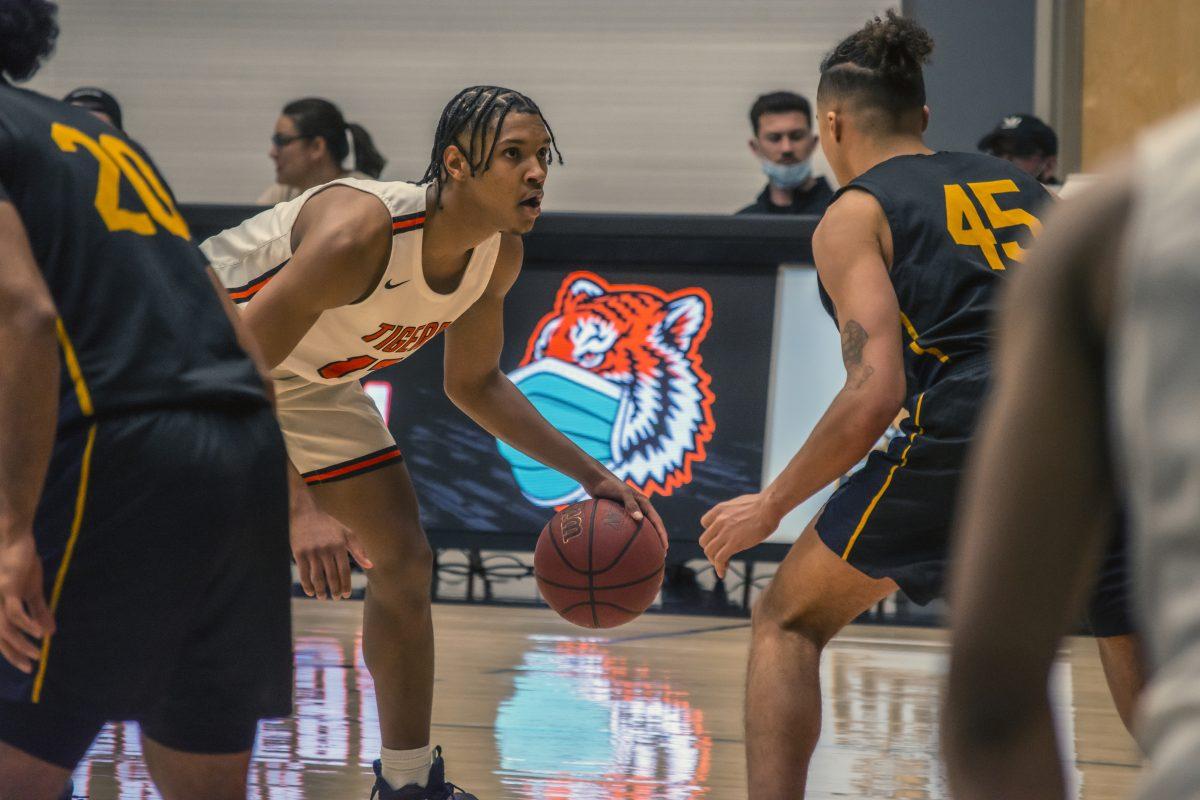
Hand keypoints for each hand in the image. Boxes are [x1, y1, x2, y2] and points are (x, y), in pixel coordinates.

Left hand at [0, 533, 53, 673]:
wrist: (14, 538)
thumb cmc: (21, 562)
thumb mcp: (32, 590)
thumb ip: (40, 611)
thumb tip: (50, 631)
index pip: (1, 636)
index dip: (12, 652)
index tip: (27, 663)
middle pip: (0, 638)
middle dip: (14, 655)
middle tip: (30, 668)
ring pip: (5, 630)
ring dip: (21, 645)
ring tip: (37, 654)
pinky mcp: (8, 589)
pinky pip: (16, 614)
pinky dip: (27, 626)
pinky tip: (39, 633)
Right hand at [290, 507, 373, 598]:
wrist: (306, 514)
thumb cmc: (329, 525)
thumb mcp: (347, 534)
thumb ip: (359, 550)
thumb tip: (370, 565)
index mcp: (339, 545)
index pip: (344, 570)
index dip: (346, 584)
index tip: (346, 595)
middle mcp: (326, 549)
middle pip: (331, 576)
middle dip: (335, 590)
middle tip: (337, 598)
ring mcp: (312, 552)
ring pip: (317, 577)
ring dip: (321, 591)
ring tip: (323, 597)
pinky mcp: (299, 553)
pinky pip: (304, 573)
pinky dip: (307, 585)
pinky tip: (311, 592)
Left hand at [584, 473, 668, 548]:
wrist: (594, 479)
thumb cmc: (608, 484)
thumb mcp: (621, 493)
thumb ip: (630, 504)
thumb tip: (639, 519)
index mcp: (644, 503)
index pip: (657, 521)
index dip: (662, 535)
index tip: (665, 548)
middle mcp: (639, 508)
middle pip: (651, 527)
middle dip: (657, 540)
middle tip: (659, 556)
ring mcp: (629, 511)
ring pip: (640, 528)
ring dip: (644, 540)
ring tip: (644, 555)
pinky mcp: (620, 513)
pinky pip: (627, 528)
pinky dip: (628, 537)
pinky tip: (622, 548)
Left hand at [699, 493, 780, 578]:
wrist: (769, 507)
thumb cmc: (762, 505)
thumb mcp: (740, 503)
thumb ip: (734, 512)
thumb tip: (738, 517)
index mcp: (720, 510)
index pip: (704, 523)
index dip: (710, 533)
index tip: (718, 539)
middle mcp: (719, 521)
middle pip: (704, 540)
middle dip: (710, 550)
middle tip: (719, 556)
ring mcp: (725, 532)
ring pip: (709, 551)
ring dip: (714, 561)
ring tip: (722, 566)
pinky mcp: (734, 543)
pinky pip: (719, 559)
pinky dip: (718, 568)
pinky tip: (722, 573)